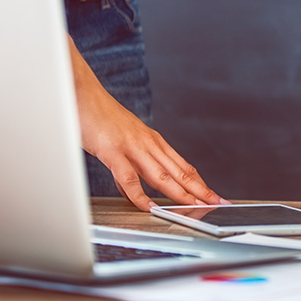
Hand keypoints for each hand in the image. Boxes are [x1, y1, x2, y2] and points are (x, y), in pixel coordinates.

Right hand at [68, 36, 226, 210]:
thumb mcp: (123, 140)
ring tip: (195, 207)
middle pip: (180, 172)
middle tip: (217, 204)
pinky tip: (150, 207)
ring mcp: (133, 147)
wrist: (83, 93)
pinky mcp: (114, 151)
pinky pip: (130, 178)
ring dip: (181, 194)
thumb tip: (132, 185)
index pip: (183, 166)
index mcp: (154, 140)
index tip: (213, 195)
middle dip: (201, 190)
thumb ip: (130, 163)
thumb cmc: (100, 117)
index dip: (200, 182)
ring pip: (163, 176)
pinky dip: (140, 195)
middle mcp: (149, 143)